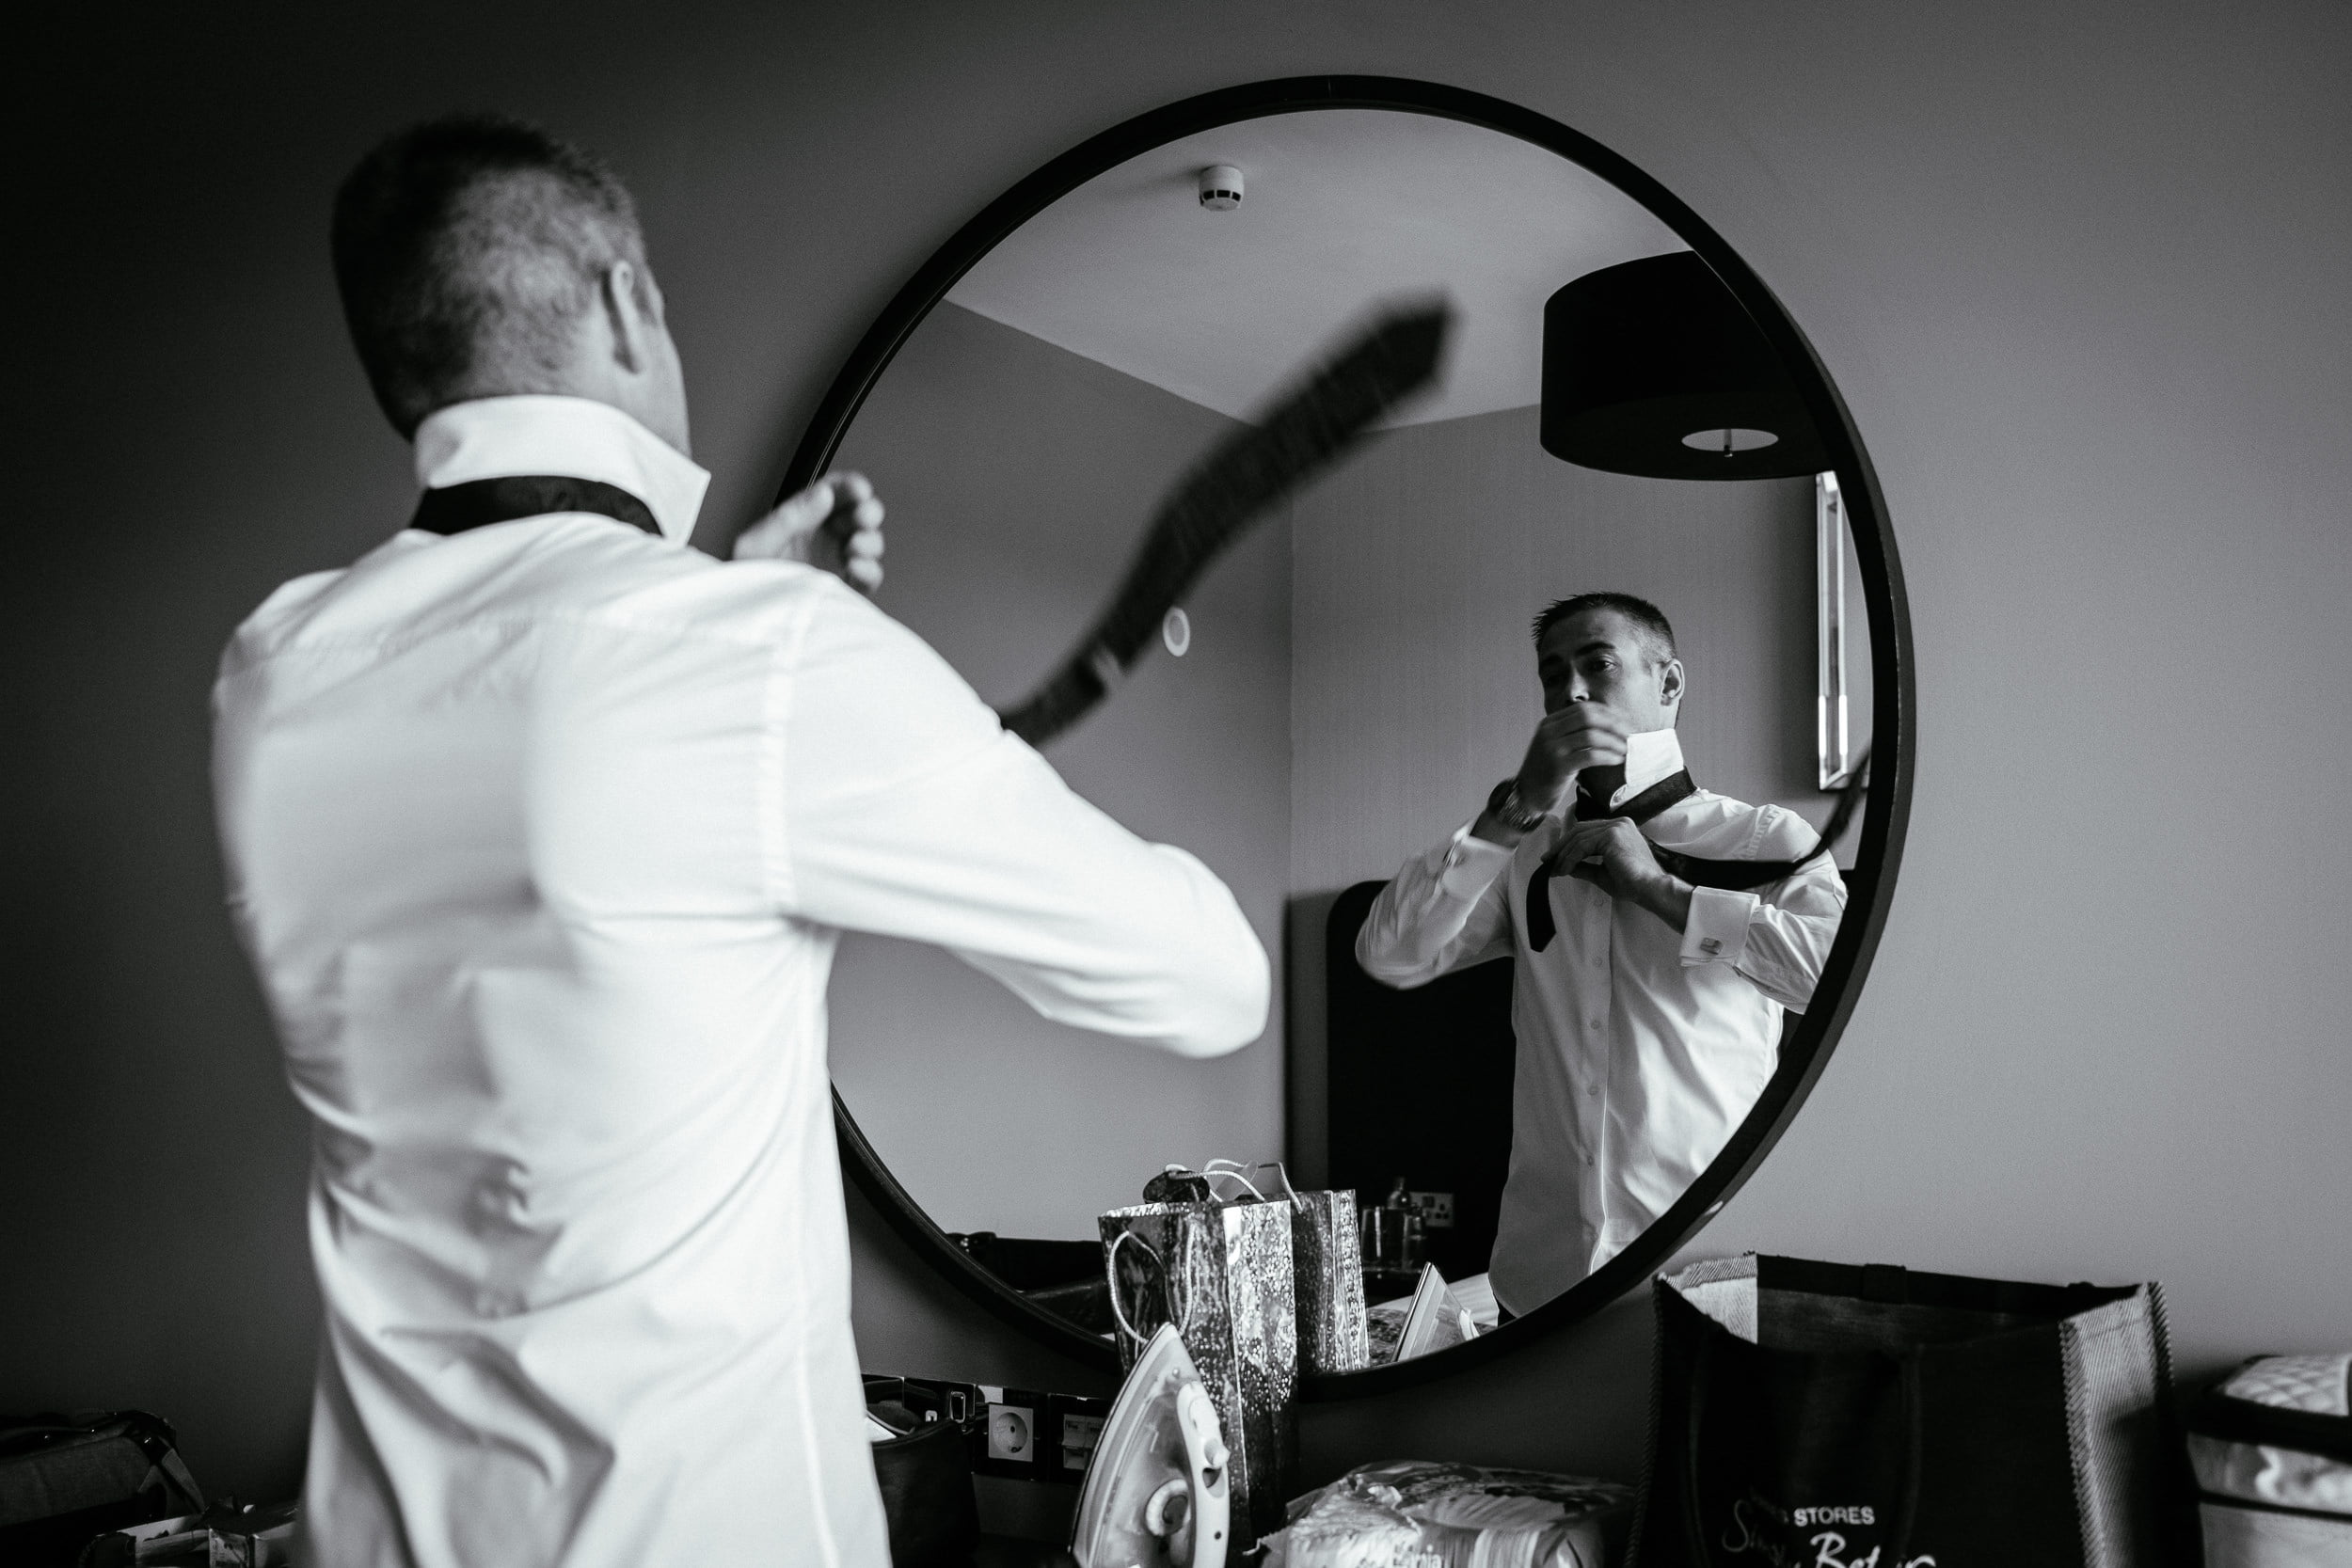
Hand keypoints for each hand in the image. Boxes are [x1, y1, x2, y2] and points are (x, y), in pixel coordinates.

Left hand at [733, 470, 884, 594]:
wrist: (745, 623)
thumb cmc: (742, 584)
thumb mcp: (757, 543)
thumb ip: (789, 516)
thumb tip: (822, 494)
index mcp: (802, 520)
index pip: (833, 493)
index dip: (849, 487)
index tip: (858, 490)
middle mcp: (822, 539)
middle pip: (858, 514)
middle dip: (868, 511)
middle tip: (862, 517)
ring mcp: (835, 564)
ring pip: (869, 542)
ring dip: (870, 540)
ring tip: (855, 546)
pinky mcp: (845, 590)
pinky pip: (869, 576)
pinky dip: (870, 569)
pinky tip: (857, 567)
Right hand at [1514, 702, 1629, 812]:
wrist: (1526, 794)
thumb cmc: (1547, 771)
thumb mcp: (1555, 745)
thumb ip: (1573, 733)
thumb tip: (1610, 726)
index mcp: (1550, 723)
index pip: (1583, 708)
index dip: (1607, 713)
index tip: (1623, 723)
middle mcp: (1549, 731)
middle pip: (1588, 717)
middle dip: (1613, 724)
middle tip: (1629, 735)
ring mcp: (1553, 748)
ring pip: (1591, 736)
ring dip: (1614, 742)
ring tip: (1625, 749)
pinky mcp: (1559, 766)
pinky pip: (1590, 756)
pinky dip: (1608, 756)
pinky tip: (1617, 760)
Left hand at [1555, 816, 1690, 930]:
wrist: (1649, 889)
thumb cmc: (1632, 884)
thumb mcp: (1602, 873)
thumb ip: (1584, 866)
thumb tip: (1566, 866)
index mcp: (1619, 828)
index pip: (1587, 831)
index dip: (1568, 844)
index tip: (1555, 858)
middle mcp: (1618, 823)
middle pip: (1580, 830)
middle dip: (1561, 847)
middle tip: (1547, 861)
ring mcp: (1616, 826)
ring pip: (1579, 838)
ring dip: (1563, 855)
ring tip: (1554, 869)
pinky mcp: (1611, 834)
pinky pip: (1582, 846)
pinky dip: (1570, 858)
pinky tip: (1564, 870)